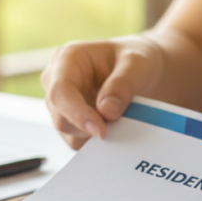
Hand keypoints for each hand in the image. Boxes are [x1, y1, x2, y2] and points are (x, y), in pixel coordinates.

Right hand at [40, 36, 162, 148]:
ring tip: (122, 118)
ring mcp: (62, 104)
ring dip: (96, 135)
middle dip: (90, 128)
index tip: (100, 130)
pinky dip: (98, 141)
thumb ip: (122, 85)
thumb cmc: (137, 60)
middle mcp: (57, 81)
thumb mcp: (138, 64)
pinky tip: (116, 126)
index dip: (77, 113)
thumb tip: (106, 111)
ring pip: (69, 134)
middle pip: (61, 118)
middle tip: (121, 124)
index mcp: (67, 58)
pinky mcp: (71, 122)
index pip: (60, 91)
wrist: (144, 72)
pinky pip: (79, 142)